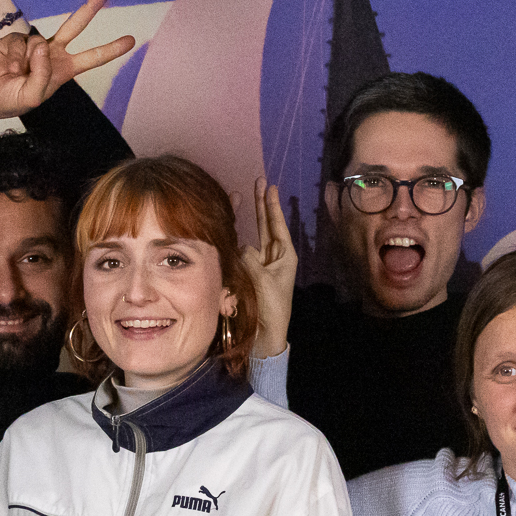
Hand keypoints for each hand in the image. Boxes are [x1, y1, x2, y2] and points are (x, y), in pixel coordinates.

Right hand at [0, 0, 134, 122]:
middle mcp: (52, 55)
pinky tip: (8, 67)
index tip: (131, 41)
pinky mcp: (17, 38)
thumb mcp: (31, 97)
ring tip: (16, 74)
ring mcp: (34, 44)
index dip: (111, 49)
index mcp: (62, 71)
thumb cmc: (8, 100)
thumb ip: (42, 75)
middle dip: (91, 8)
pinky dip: (16, 57)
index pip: (91, 58)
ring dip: (30, 59)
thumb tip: (43, 45)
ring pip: (43, 39)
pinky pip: (23, 43)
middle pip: (75, 26)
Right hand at [242, 178, 295, 356]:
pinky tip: (231, 232)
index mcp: (285, 255)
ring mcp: (262, 264)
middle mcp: (275, 256)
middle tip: (260, 182)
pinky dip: (238, 242)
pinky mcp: (250, 273)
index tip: (271, 186)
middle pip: (267, 224)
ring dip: (250, 220)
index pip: (277, 224)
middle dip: (262, 204)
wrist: (267, 333)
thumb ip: (250, 259)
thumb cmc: (272, 307)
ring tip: (242, 198)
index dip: (272, 205)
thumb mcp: (263, 281)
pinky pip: (243, 252)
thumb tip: (240, 247)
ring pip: (254, 236)